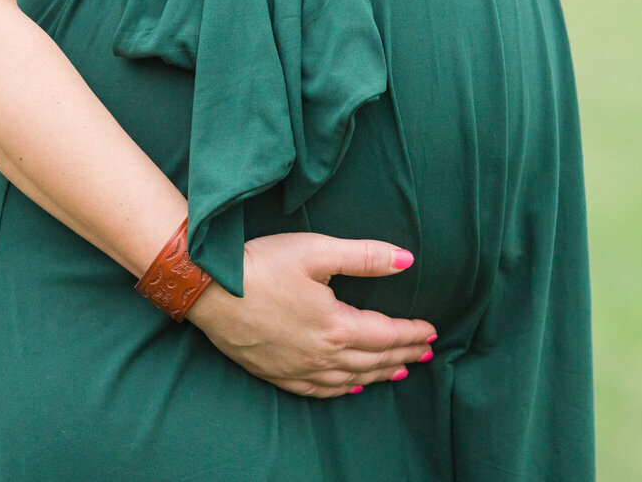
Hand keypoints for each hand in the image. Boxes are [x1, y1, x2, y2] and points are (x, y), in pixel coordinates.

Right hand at [183, 232, 436, 397]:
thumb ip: (365, 256)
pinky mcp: (276, 373)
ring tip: (400, 370)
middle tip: (427, 353)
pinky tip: (350, 388)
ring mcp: (298, 368)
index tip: (433, 331)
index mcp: (336, 325)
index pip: (387, 334)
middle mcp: (321, 355)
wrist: (208, 290)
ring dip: (379, 374)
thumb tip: (407, 260)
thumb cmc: (261, 264)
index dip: (413, 333)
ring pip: (350, 379)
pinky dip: (342, 390)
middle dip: (404, 355)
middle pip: (374, 360)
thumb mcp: (316, 250)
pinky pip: (319, 390)